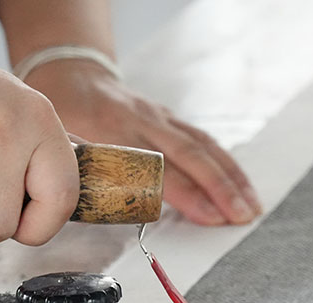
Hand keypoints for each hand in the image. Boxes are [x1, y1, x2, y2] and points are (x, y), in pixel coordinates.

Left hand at [24, 59, 262, 225]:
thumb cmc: (65, 116)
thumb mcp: (62, 147)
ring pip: (205, 146)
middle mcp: (145, 122)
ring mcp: (160, 118)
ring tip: (251, 205)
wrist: (73, 75)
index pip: (159, 168)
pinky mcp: (168, 117)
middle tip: (241, 216)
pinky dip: (224, 162)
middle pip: (192, 156)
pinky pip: (203, 139)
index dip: (188, 194)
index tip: (210, 216)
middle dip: (222, 188)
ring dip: (232, 177)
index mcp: (115, 132)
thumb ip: (77, 176)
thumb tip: (88, 216)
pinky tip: (240, 183)